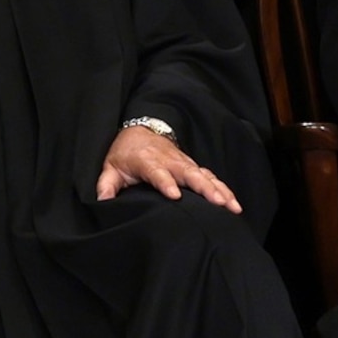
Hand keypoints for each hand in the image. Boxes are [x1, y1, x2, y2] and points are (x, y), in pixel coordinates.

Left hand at [96, 124, 241, 211]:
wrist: (141, 130)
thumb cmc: (125, 153)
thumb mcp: (111, 166)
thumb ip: (107, 185)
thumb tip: (102, 203)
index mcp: (147, 160)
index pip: (158, 172)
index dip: (166, 183)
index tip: (174, 195)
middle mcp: (170, 161)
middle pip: (190, 174)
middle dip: (205, 188)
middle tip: (218, 203)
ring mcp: (184, 163)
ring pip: (205, 176)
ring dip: (220, 190)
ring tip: (233, 206)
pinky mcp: (193, 166)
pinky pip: (211, 178)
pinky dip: (224, 189)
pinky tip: (234, 203)